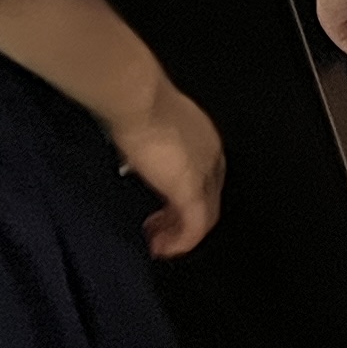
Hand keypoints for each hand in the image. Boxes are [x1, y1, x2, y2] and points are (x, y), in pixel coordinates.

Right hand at [110, 86, 225, 257]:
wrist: (137, 99)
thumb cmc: (135, 105)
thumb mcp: (148, 130)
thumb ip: (150, 148)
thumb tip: (135, 161)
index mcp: (203, 139)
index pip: (203, 179)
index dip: (184, 198)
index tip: (164, 210)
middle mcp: (211, 155)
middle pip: (206, 199)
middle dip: (181, 220)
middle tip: (159, 233)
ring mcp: (204, 172)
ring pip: (204, 216)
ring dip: (180, 234)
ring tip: (159, 244)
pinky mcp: (191, 189)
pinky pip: (195, 227)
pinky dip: (182, 242)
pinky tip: (164, 248)